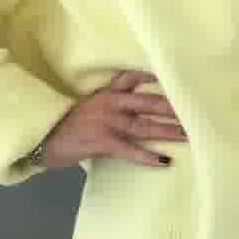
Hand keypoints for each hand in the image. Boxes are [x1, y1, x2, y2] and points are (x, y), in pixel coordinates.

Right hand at [44, 71, 187, 168]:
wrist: (42, 137)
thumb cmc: (67, 124)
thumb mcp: (89, 105)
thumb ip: (111, 101)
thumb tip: (135, 106)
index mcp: (107, 93)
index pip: (133, 77)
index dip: (155, 77)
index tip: (176, 78)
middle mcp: (111, 104)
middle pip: (149, 103)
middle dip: (173, 109)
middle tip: (196, 112)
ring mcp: (108, 123)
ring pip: (144, 126)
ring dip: (168, 131)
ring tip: (188, 136)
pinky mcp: (103, 142)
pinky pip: (130, 149)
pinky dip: (147, 156)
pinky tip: (163, 161)